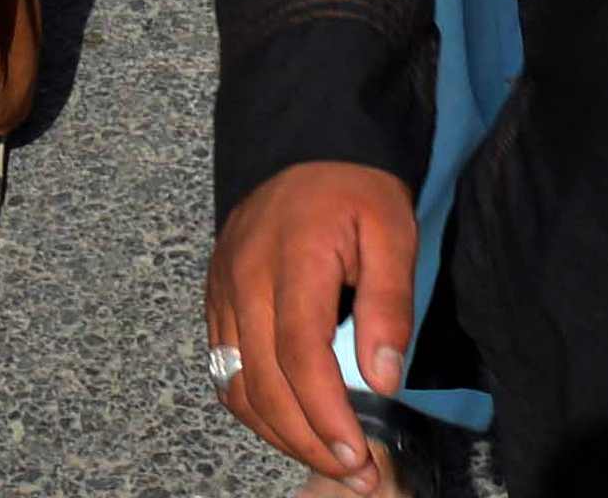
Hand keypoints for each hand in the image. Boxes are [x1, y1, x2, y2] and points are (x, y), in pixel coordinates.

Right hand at [204, 161, 420, 477]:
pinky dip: (253, 407)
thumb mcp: (392, 231)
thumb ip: (388, 304)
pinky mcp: (215, 298)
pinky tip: (290, 425)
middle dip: (307, 440)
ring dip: (278, 433)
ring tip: (326, 457)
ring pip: (235, 384)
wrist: (306, 142)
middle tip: (355, 472)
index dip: (326, 415)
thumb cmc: (354, 188)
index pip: (299, 354)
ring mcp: (222, 289)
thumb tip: (383, 379)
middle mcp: (243, 277)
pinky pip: (223, 368)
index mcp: (291, 257)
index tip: (360, 455)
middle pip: (261, 382)